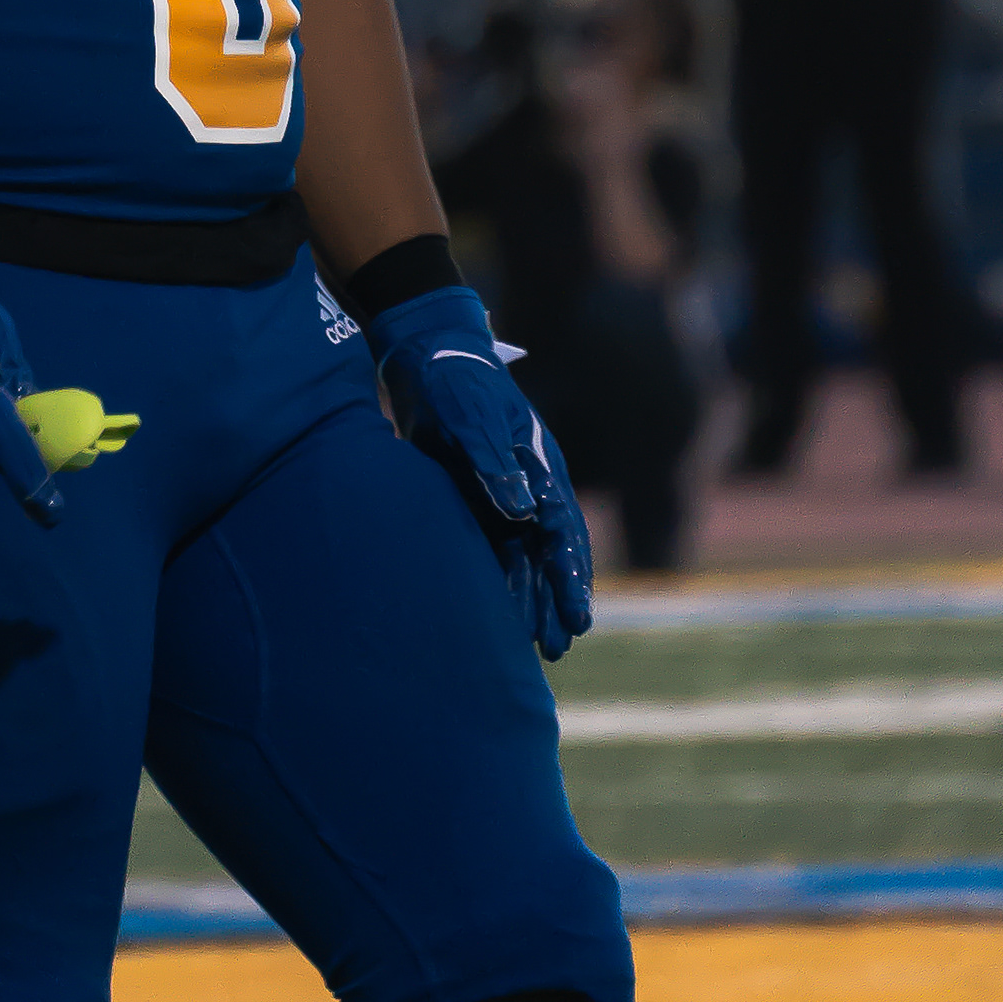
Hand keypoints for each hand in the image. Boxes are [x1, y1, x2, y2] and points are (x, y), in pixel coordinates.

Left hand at [362, 280, 594, 658]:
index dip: (570, 578)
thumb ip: (494, 464)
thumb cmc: (454, 381)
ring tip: (539, 647)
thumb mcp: (472, 419)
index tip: (576, 619)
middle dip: (557, 600)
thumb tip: (521, 514)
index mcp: (540, 467)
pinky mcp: (474, 499)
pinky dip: (499, 582)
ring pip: (523, 558)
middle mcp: (529, 487)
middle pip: (550, 555)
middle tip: (559, 646)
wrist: (426, 354)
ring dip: (531, 599)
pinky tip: (498, 616)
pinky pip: (493, 549)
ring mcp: (503, 495)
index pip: (562, 533)